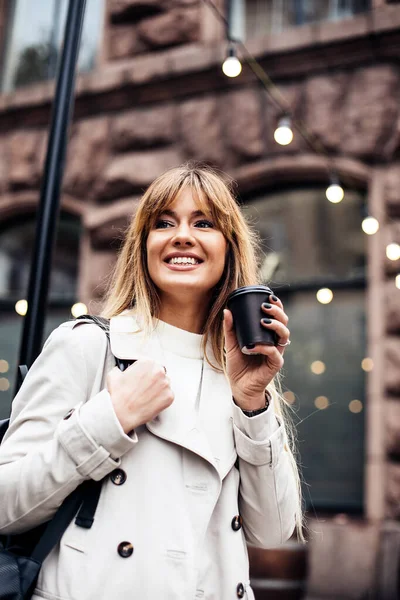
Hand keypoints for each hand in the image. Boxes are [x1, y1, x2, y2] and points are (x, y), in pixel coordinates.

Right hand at [107, 359, 173, 433]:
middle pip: (159, 373)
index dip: (145, 372)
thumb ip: (121, 369)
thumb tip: (120, 371)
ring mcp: (165, 384)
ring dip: (158, 388)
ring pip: (165, 384)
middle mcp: (158, 371)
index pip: (151, 364)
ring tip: (147, 396)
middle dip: (153, 379)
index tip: (143, 377)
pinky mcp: (169, 397)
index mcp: (147, 363)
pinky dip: (161, 399)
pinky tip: (151, 402)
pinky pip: (168, 395)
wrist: (120, 414)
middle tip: (145, 387)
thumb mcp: (114, 375)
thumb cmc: (118, 396)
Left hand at [223, 296, 289, 410]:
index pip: (277, 318)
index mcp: (267, 335)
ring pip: (284, 336)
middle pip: (284, 323)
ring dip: (276, 326)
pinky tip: (254, 345)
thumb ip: (230, 328)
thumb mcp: (231, 344)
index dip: (277, 306)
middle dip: (278, 313)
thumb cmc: (239, 365)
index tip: (270, 297)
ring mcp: (276, 353)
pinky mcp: (275, 365)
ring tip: (264, 321)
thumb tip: (227, 310)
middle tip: (266, 307)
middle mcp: (275, 342)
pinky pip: (274, 353)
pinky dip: (264, 347)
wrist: (239, 386)